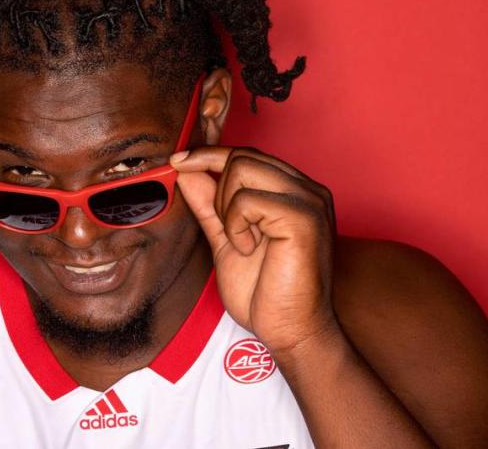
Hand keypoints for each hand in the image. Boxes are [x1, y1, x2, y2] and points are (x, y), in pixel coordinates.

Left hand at [171, 147, 338, 353]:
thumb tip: (187, 173)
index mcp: (294, 192)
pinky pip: (248, 199)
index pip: (247, 155)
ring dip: (227, 210)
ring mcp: (309, 200)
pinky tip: (251, 249)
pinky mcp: (304, 217)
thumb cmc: (266, 293)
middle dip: (218, 192)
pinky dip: (237, 226)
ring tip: (244, 242)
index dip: (208, 155)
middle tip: (229, 232)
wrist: (291, 332)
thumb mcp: (226, 240)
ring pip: (242, 169)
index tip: (178, 161)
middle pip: (242, 157)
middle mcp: (307, 189)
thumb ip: (209, 206)